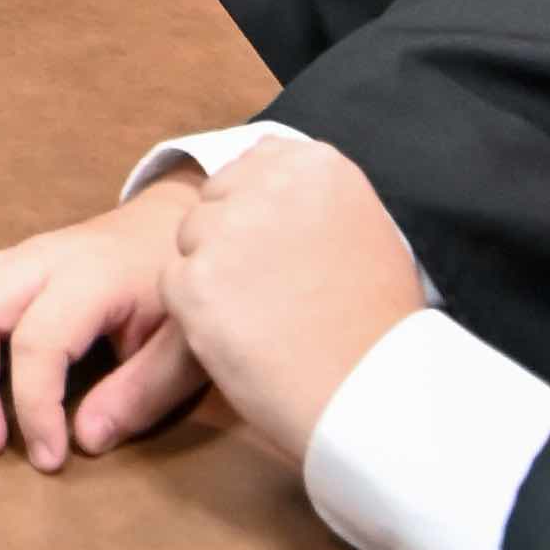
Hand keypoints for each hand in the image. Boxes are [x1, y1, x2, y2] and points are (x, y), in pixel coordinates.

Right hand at [0, 187, 202, 469]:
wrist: (172, 226)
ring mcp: (17, 255)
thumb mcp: (188, 344)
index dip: (35, 408)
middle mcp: (43, 258)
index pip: (39, 343)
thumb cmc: (181, 290)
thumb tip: (87, 439)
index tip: (50, 458)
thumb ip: (144, 392)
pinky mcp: (4, 262)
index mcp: (92, 275)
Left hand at [161, 141, 427, 462]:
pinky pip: (175, 284)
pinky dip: (198, 314)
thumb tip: (271, 192)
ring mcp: (227, 229)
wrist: (369, 386)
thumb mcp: (361, 228)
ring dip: (212, 276)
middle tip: (269, 289)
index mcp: (314, 164)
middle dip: (229, 239)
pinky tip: (244, 336)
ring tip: (263, 316)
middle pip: (216, 200)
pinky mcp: (194, 278)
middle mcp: (267, 183)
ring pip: (190, 241)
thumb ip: (310, 200)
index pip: (253, 165)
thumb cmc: (374, 320)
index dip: (256, 210)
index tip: (277, 248)